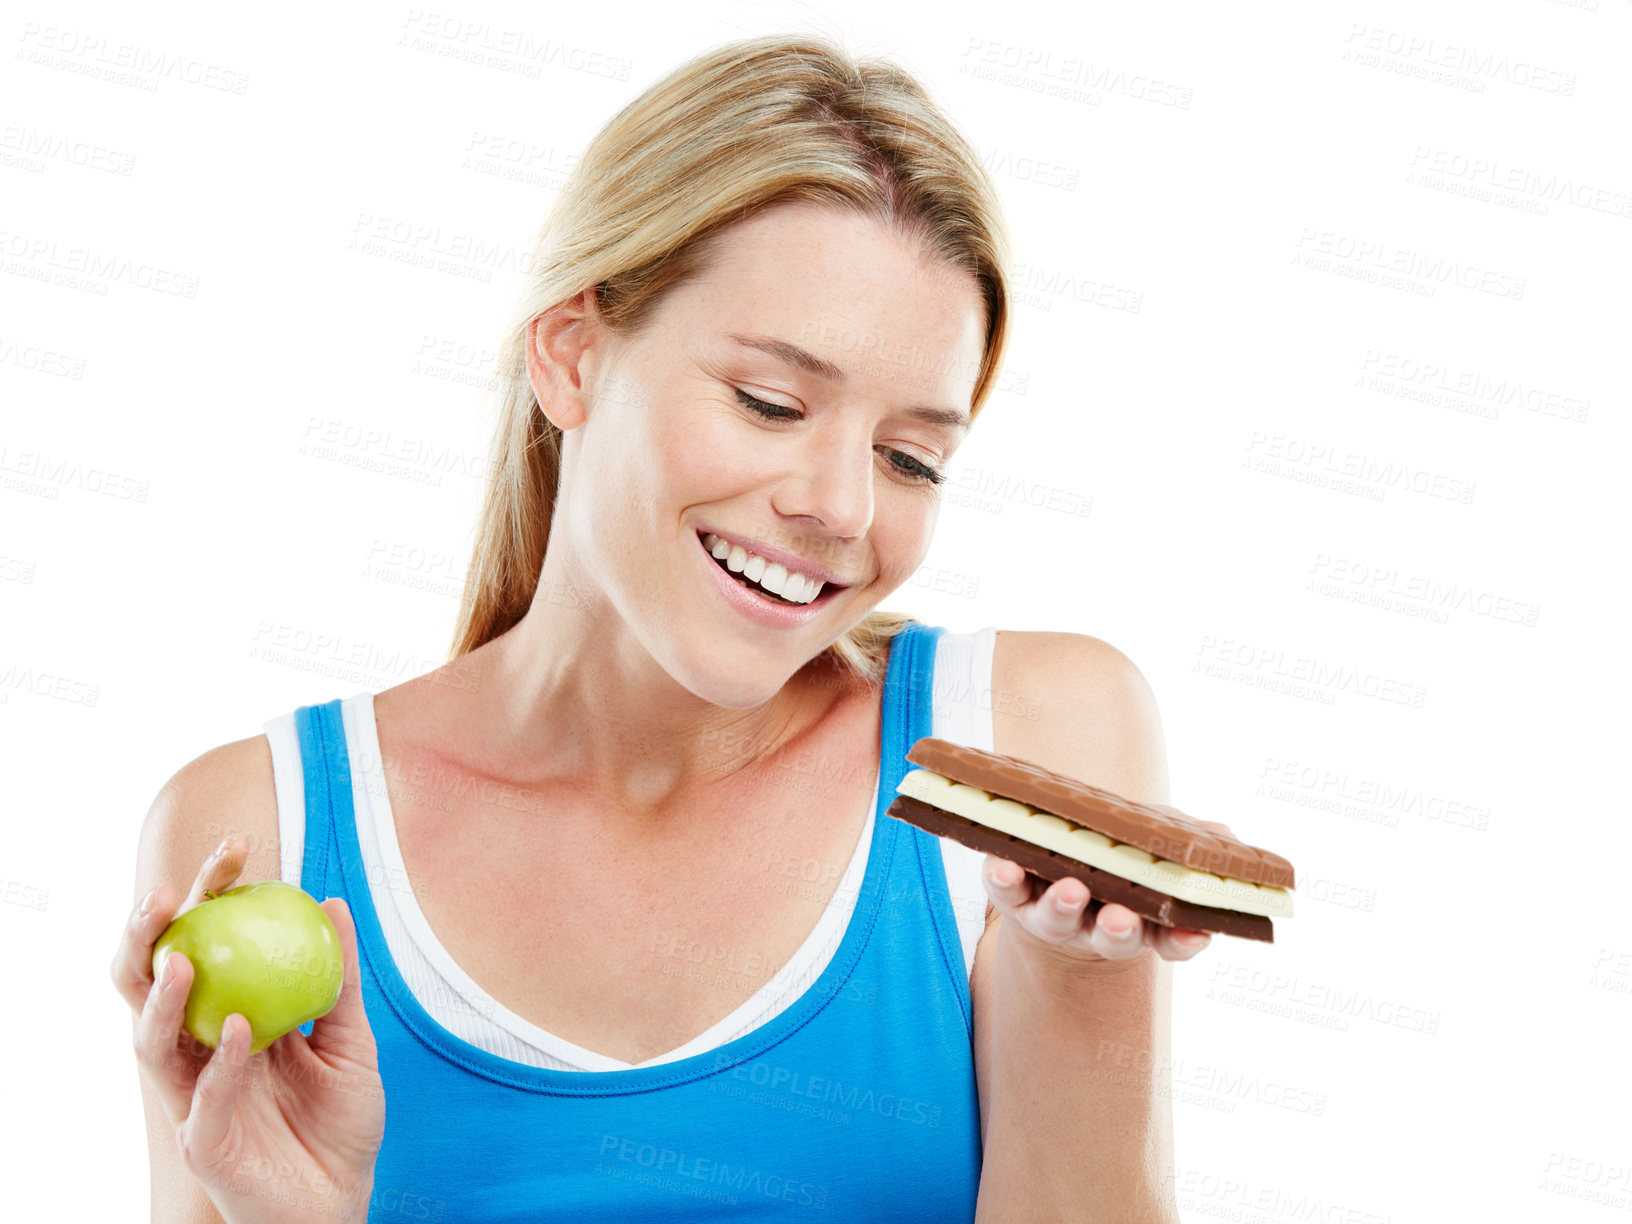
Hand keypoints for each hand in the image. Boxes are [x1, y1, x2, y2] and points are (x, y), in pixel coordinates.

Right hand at [111, 837, 384, 1222]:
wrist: (342, 1201)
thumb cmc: (340, 1125)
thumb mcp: (351, 1041)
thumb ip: (337, 979)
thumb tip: (331, 901)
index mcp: (228, 1019)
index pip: (204, 945)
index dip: (209, 896)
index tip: (236, 847)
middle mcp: (198, 1051)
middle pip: (151, 982)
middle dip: (148, 935)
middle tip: (169, 892)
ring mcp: (192, 1096)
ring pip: (151, 1041)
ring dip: (163, 998)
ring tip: (183, 957)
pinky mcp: (202, 1142)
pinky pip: (202, 1098)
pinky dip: (219, 1063)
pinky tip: (237, 1029)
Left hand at [981, 821, 1237, 966]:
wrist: (1051, 870)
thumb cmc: (1115, 853)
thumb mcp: (1153, 842)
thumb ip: (1183, 840)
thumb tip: (1221, 833)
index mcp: (1142, 917)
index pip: (1170, 939)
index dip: (1183, 940)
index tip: (1195, 933)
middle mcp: (1096, 924)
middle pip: (1112, 937)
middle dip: (1117, 929)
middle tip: (1121, 917)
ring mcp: (1052, 914)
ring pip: (1058, 920)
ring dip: (1064, 907)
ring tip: (1069, 890)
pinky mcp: (1011, 894)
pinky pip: (1006, 890)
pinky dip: (1004, 879)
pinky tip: (1002, 865)